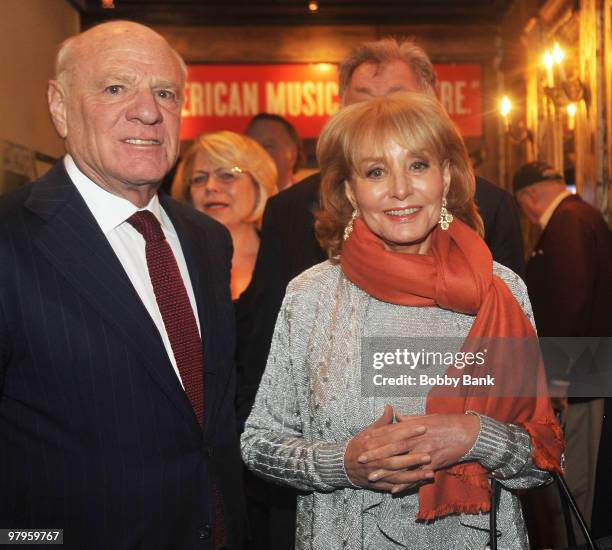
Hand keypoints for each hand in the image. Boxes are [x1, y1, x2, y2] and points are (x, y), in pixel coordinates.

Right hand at [344, 404, 433, 491]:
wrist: (342, 465)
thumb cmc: (358, 445)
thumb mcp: (368, 431)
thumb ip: (382, 421)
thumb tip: (390, 406)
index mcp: (373, 442)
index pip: (393, 435)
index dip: (409, 432)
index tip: (423, 427)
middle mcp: (376, 457)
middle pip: (396, 456)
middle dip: (414, 455)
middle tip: (430, 452)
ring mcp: (377, 471)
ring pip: (397, 473)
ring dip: (414, 473)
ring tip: (430, 471)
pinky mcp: (379, 483)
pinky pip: (394, 485)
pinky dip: (407, 485)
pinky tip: (420, 483)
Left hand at [356, 413, 479, 492]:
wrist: (468, 432)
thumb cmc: (447, 422)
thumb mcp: (425, 417)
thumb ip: (408, 419)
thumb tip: (394, 414)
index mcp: (414, 427)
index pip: (390, 433)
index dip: (376, 439)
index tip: (362, 443)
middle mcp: (418, 439)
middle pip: (392, 449)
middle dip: (375, 456)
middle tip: (361, 462)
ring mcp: (426, 452)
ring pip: (402, 464)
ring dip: (386, 472)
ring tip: (372, 477)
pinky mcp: (435, 464)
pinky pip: (418, 475)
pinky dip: (406, 483)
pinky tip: (395, 489)